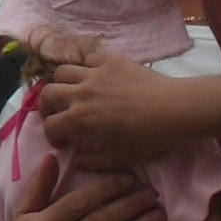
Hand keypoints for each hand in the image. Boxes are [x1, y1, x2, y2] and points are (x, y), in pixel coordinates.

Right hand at [41, 56, 181, 167]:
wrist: (173, 109)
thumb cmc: (148, 137)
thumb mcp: (121, 158)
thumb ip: (94, 161)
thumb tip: (78, 159)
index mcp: (81, 119)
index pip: (50, 125)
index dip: (51, 135)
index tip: (61, 141)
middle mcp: (80, 93)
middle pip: (47, 93)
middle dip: (46, 106)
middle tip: (56, 113)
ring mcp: (93, 73)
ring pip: (62, 72)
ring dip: (61, 84)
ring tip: (70, 91)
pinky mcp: (108, 60)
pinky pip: (86, 60)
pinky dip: (84, 69)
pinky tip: (93, 77)